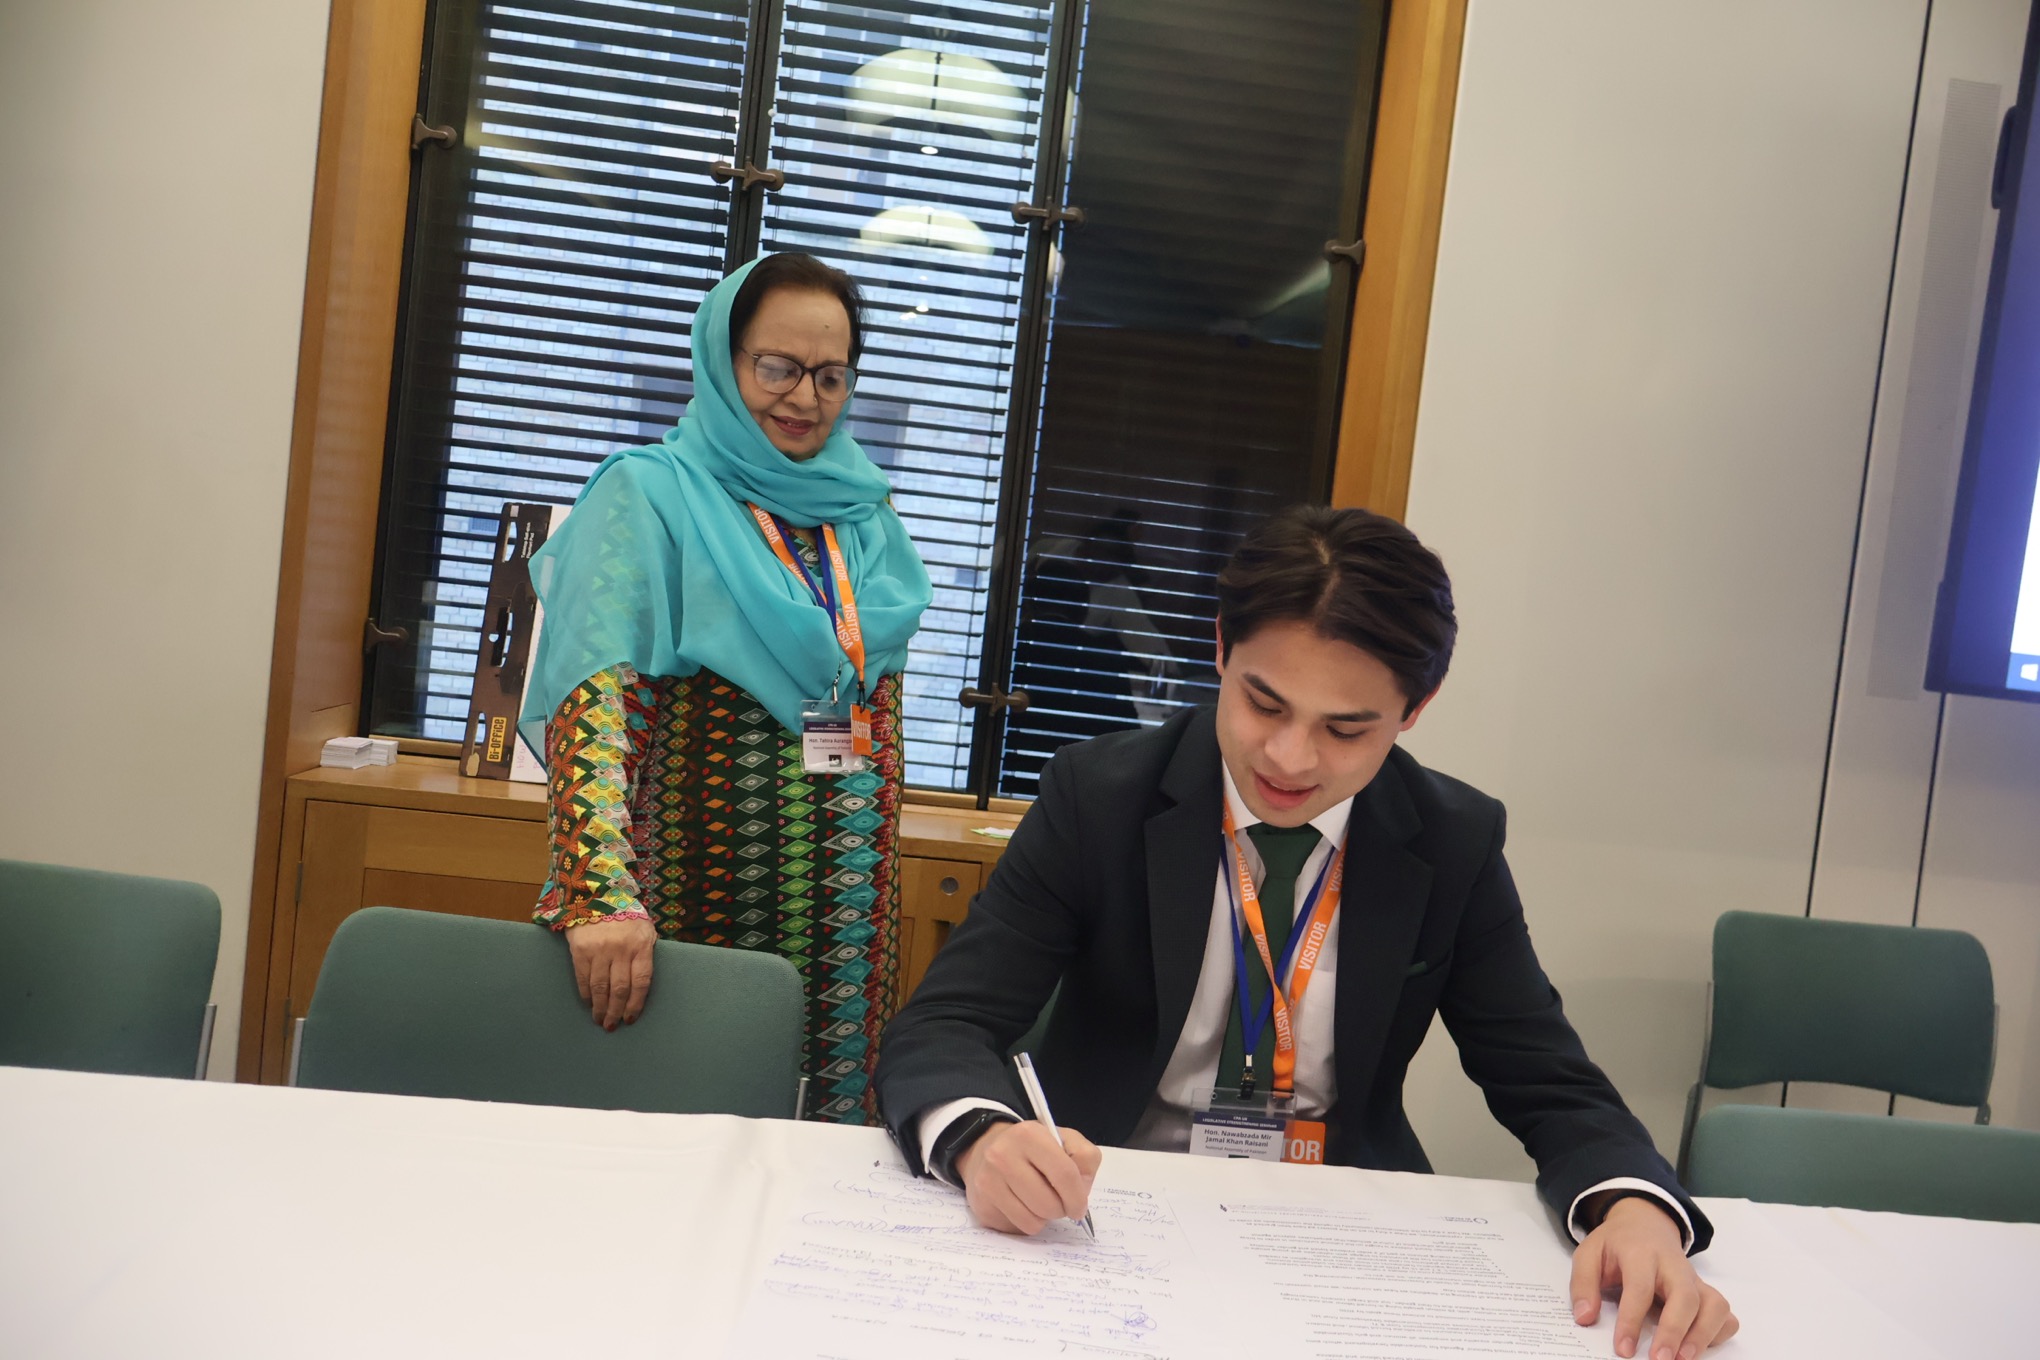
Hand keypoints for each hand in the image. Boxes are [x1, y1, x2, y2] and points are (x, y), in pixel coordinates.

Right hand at [564, 917, 656, 1029]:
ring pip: (601, 988)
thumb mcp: (645, 930)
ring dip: (600, 1008)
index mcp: (641, 946)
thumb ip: (646, 953)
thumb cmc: (626, 916)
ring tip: (599, 1019)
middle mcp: (621, 950)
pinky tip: (589, 1003)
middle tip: (612, 1025)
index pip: (641, 983)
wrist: (596, 895)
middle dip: (616, 1012)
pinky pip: (583, 979)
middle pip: (620, 989)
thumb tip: (643, 984)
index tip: (630, 1018)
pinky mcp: (581, 950)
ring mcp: (600, 950)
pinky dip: (586, 995)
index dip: (636, 1004)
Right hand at [954, 1119, 1101, 1234]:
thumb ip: (1085, 1158)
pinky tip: (1023, 1205)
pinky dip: (1027, 1222)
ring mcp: (988, 1181)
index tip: (1080, 1207)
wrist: (990, 1148)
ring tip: (1040, 1200)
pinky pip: (1016, 1228)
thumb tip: (1082, 1190)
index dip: (1078, 1197)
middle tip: (1060, 1202)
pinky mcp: (982, 1205)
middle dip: (1061, 1209)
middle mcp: (1002, 1155)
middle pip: (1048, 1204)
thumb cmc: (1035, 1147)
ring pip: (1032, 1221)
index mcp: (1029, 1135)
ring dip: (1043, 1218)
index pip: (1064, 1174)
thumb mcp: (1065, 1140)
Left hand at [1570, 1196, 1738, 1359]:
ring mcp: (1695, 1280)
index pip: (1640, 1288)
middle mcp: (1675, 1266)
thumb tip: (1585, 1318)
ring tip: (1682, 1359)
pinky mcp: (1707, 1292)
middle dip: (1675, 1332)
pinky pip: (1725, 1314)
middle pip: (1686, 1296)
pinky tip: (1698, 1347)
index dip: (1632, 1321)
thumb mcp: (1589, 1253)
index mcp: (1642, 1254)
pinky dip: (1719, 1333)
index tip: (1624, 1349)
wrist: (1645, 1223)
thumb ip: (1583, 1284)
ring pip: (1715, 1305)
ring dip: (1702, 1335)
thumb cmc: (1616, 1244)